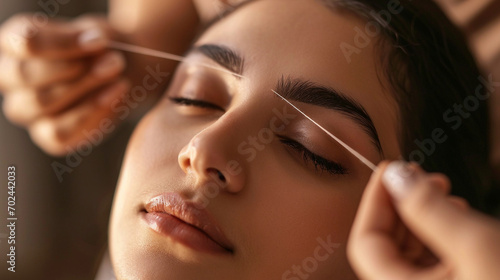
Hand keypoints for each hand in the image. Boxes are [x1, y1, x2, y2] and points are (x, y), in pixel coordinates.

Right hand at [0, 14, 128, 155]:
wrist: (119, 73)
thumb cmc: (100, 49)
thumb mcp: (98, 34)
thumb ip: (92, 39)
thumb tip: (93, 44)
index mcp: (13, 42)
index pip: (25, 41)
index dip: (63, 43)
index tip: (99, 42)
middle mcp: (8, 76)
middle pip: (26, 73)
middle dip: (76, 68)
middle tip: (114, 62)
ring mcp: (23, 109)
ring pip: (41, 103)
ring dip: (86, 89)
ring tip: (119, 78)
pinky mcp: (45, 134)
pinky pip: (58, 133)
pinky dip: (90, 115)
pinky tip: (115, 97)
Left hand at [348, 161, 499, 279]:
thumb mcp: (477, 245)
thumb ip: (427, 208)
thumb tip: (395, 174)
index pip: (365, 245)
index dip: (374, 202)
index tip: (391, 169)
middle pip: (386, 248)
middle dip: (400, 207)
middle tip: (421, 177)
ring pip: (410, 256)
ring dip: (421, 220)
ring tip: (444, 196)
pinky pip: (433, 267)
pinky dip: (440, 239)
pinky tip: (458, 219)